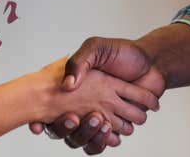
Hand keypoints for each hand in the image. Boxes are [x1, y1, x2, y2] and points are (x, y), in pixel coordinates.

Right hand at [32, 56, 158, 133]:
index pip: (49, 110)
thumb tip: (67, 85)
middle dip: (68, 129)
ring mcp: (102, 117)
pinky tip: (110, 131)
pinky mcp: (118, 125)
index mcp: (74, 90)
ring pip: (85, 139)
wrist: (151, 62)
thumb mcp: (96, 47)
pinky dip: (107, 140)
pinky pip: (106, 141)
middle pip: (66, 131)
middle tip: (75, 117)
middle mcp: (84, 106)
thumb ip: (80, 61)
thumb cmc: (122, 53)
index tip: (38, 125)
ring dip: (90, 134)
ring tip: (100, 120)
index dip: (40, 121)